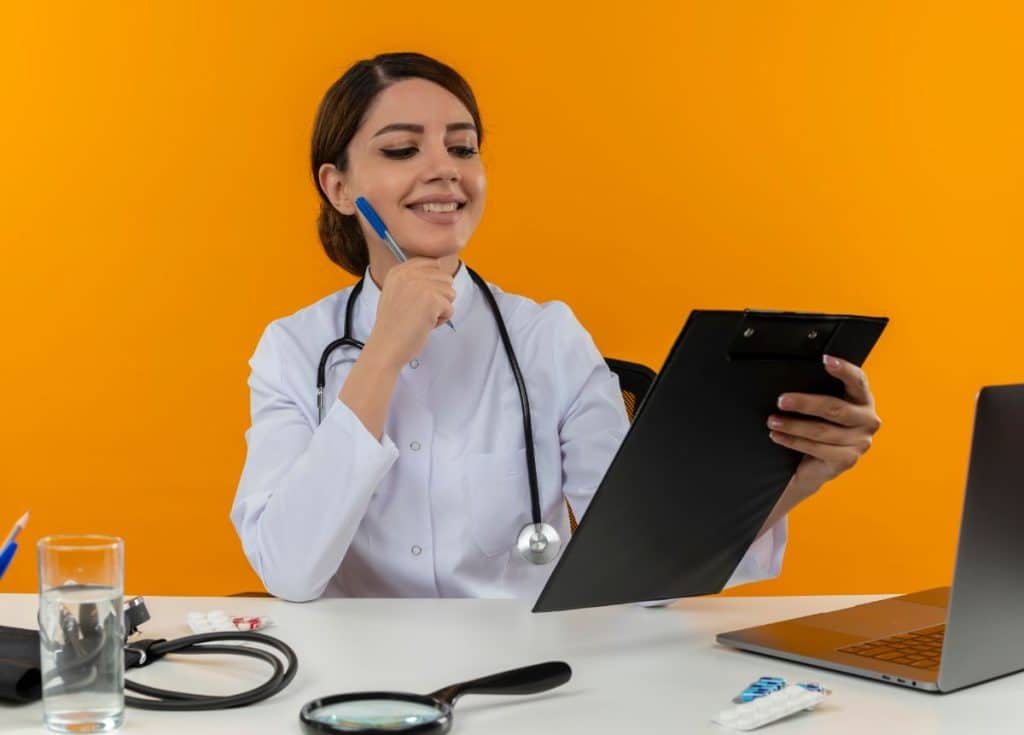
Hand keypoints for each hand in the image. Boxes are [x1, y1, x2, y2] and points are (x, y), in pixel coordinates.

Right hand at [363, 258, 455, 369]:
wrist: (386, 347)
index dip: (433, 282)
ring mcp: (421, 286)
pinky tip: (424, 325)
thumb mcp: (396, 293)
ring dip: (440, 309)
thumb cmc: (393, 326)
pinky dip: (441, 320)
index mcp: (399, 270)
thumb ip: (414, 280)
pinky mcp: (432, 300)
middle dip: (439, 297)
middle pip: (445, 278)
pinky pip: (450, 308)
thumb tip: (440, 271)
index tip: (421, 298)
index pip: (431, 263)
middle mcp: (409, 274)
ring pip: (450, 293)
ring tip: (421, 318)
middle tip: (419, 311)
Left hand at [767, 355, 881, 497]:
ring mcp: (860, 442)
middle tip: (781, 401)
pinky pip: (817, 448)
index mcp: (862, 400)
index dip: (844, 370)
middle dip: (804, 404)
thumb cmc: (819, 429)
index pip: (858, 380)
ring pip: (822, 431)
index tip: (825, 360)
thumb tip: (792, 381)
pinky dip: (794, 441)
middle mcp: (867, 420)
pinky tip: (778, 436)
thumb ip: (818, 393)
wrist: (817, 464)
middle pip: (834, 408)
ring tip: (773, 421)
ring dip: (793, 426)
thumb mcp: (821, 408)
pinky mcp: (847, 460)